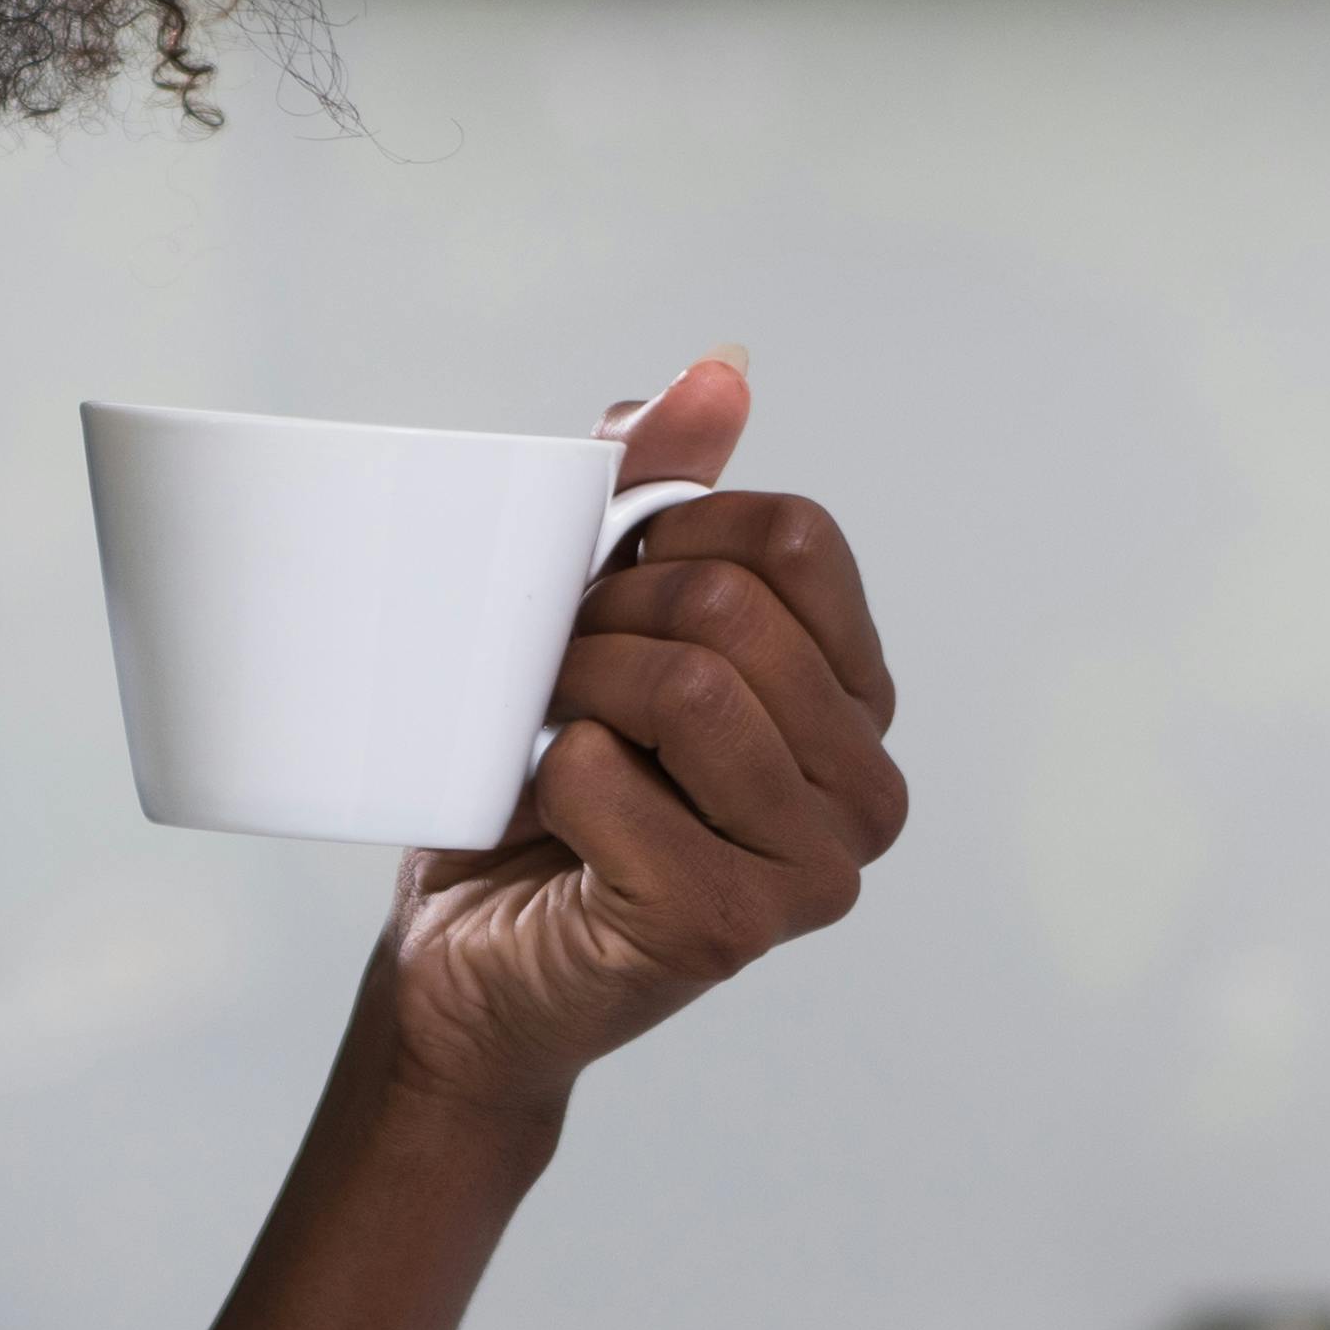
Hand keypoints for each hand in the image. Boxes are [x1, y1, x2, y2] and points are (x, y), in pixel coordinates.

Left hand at [367, 356, 907, 1124]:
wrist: (464, 963)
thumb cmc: (539, 790)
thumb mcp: (598, 612)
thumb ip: (663, 486)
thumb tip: (725, 366)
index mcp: (855, 698)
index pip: (795, 537)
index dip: (671, 531)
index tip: (608, 589)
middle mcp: (865, 787)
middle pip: (731, 608)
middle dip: (605, 620)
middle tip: (559, 680)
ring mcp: (813, 868)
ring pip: (687, 686)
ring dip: (575, 692)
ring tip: (551, 738)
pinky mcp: (729, 925)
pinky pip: (614, 776)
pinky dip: (550, 775)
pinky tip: (552, 822)